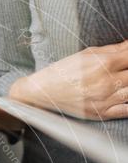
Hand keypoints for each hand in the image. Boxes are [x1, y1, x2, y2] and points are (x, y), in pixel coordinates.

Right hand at [9, 40, 127, 119]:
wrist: (43, 92)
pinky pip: (126, 111)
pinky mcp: (101, 113)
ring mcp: (105, 100)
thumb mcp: (88, 53)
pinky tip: (124, 96)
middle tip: (122, 70)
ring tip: (121, 81)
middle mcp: (106, 83)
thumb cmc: (63, 71)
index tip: (126, 59)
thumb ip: (114, 49)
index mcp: (104, 64)